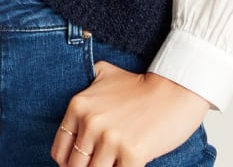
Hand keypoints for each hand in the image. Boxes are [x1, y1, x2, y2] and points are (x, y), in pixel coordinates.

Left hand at [50, 63, 208, 166]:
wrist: (173, 90)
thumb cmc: (139, 87)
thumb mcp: (104, 75)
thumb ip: (84, 87)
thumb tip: (74, 116)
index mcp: (78, 106)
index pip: (59, 151)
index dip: (68, 163)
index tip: (83, 162)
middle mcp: (91, 123)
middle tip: (101, 162)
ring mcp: (111, 140)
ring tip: (113, 162)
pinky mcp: (132, 154)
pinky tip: (127, 164)